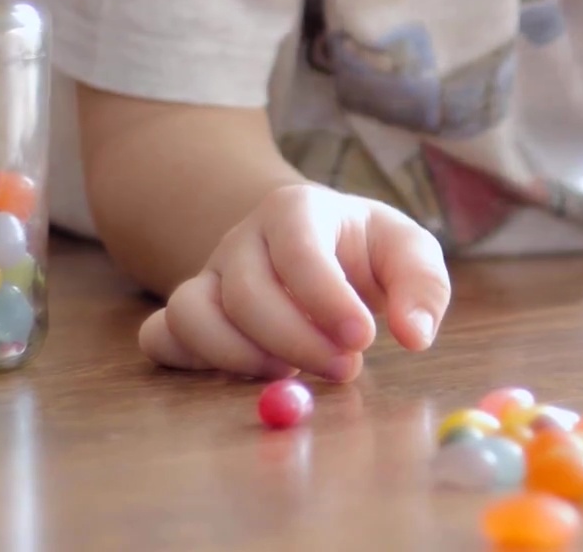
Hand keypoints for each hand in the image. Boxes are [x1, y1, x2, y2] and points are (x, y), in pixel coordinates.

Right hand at [138, 183, 450, 380]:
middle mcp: (242, 238)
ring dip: (241, 359)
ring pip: (192, 315)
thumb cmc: (366, 250)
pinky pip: (160, 337)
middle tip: (346, 370)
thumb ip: (423, 286)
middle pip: (247, 293)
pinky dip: (193, 363)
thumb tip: (416, 335)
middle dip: (297, 342)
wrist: (318, 246)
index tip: (364, 338)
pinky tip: (246, 374)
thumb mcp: (407, 252)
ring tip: (292, 373)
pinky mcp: (187, 312)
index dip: (327, 299)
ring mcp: (207, 274)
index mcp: (296, 209)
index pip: (297, 250)